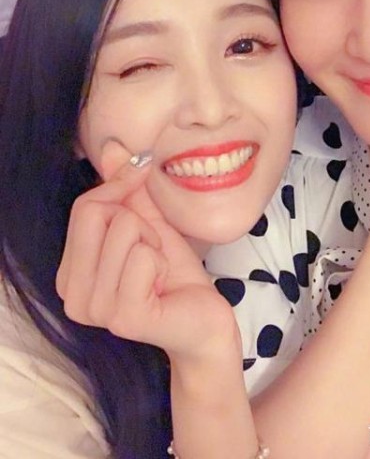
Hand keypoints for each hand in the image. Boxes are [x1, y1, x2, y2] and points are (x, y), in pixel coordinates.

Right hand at [56, 141, 235, 362]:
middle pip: (96, 212)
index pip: (84, 206)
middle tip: (152, 251)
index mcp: (71, 273)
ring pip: (123, 230)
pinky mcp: (123, 318)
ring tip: (158, 271)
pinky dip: (162, 261)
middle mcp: (72, 295)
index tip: (146, 203)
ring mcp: (95, 310)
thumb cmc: (174, 273)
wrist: (204, 318)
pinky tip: (164, 286)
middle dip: (138, 220)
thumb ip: (126, 187)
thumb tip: (113, 146)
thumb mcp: (148, 222)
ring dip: (153, 243)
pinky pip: (143, 257)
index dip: (120, 190)